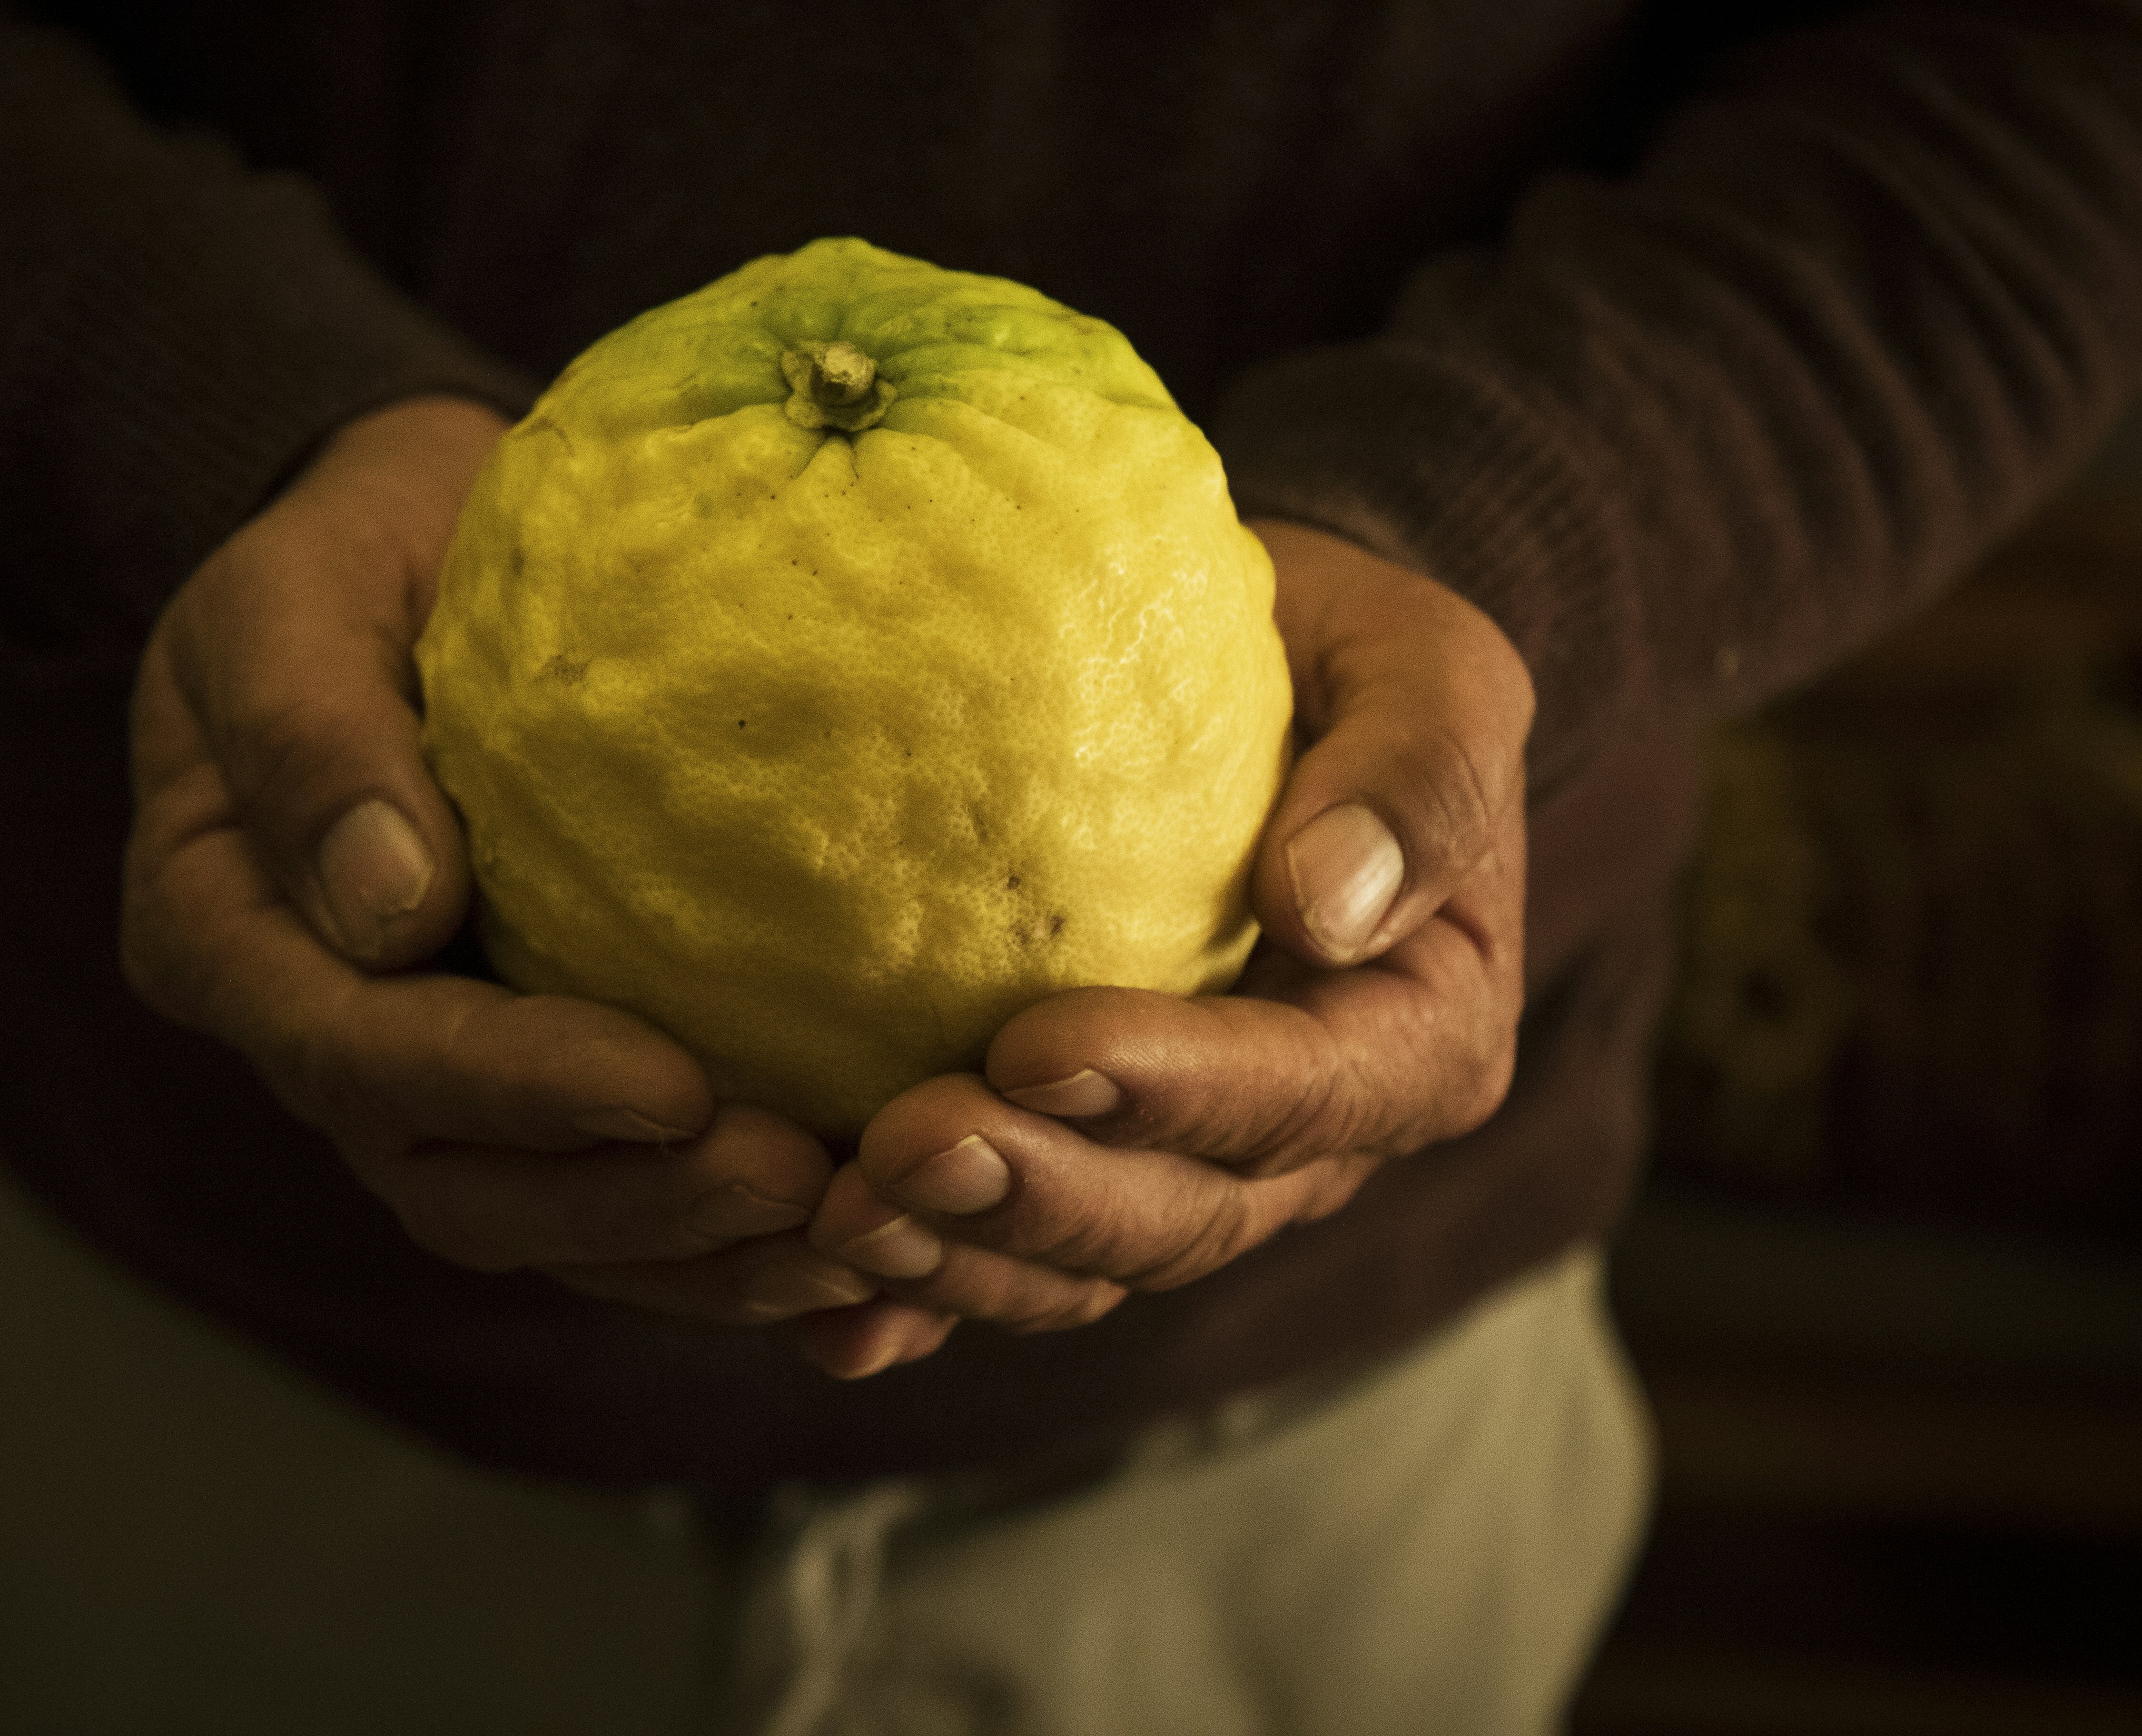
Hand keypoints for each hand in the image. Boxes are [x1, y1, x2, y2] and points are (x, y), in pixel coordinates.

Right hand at [121, 396, 877, 1324]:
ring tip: (852, 1235)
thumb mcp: (288, 598)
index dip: (512, 1089)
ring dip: (698, 1250)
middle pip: (458, 1183)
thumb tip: (386, 910)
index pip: (358, 1055)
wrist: (419, 554)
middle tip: (794, 1179)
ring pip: (548, 1224)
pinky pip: (622, 1195)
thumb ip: (310, 734)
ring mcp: (427, 1080)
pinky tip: (859, 1243)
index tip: (668, 1086)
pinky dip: (729, 1241)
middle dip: (627, 1202)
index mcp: (225, 939)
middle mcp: (320, 1040)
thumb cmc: (350, 554)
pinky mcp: (535, 1086)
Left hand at [798, 520, 1532, 1376]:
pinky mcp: (1081, 1175)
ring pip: (1082, 1266)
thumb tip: (1327, 906)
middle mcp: (1308, 1143)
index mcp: (1415, 1037)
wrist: (1242, 689)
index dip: (1174, 1091)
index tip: (1036, 1046)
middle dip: (1040, 1197)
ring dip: (958, 1258)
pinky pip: (999, 1265)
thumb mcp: (1422, 665)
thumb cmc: (1339, 661)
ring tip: (833, 1218)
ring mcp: (1188, 1176)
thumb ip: (1420, 772)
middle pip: (1181, 1214)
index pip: (1304, 1093)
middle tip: (899, 1151)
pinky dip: (912, 1302)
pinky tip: (820, 1315)